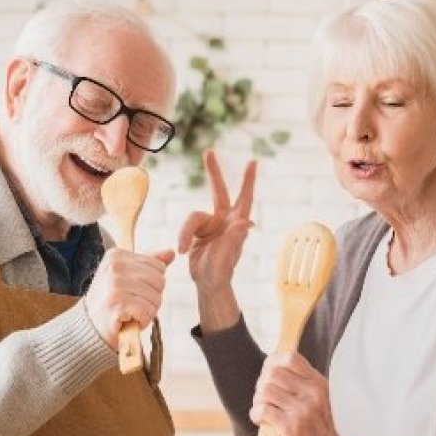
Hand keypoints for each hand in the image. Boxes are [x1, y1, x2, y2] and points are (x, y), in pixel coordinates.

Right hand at [83, 247, 174, 349]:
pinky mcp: (118, 302)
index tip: (131, 292)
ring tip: (128, 313)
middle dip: (151, 298)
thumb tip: (171, 253)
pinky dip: (142, 321)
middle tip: (131, 305)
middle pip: (160, 281)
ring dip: (147, 312)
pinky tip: (127, 321)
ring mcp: (115, 283)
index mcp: (117, 255)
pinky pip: (148, 311)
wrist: (90, 329)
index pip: (158, 266)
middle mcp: (115, 265)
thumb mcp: (129, 278)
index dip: (150, 285)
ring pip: (156, 298)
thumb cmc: (112, 303)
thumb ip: (150, 264)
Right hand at [177, 150, 256, 294]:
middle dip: (214, 172)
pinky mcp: (197, 231)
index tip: (253, 162)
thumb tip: (247, 222)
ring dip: (186, 232)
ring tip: (184, 250)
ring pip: (193, 216)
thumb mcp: (228, 258)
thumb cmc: (221, 273)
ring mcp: (211, 225)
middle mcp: (224, 221)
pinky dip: (182, 237)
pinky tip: (183, 251)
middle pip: (219, 191)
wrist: (207, 283)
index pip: (245, 198)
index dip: (248, 181)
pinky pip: (186, 227)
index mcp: (237, 224)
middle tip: (210, 152)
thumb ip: (235, 239)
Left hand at [250, 351, 346, 435]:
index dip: (273, 362)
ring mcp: (302, 411)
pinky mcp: (291, 428)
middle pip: (272, 374)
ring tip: (263, 411)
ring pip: (265, 391)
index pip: (291, 357)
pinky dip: (256, 415)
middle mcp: (312, 394)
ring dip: (258, 401)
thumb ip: (301, 382)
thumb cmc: (318, 429)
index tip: (267, 373)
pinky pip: (263, 411)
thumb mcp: (318, 399)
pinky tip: (261, 420)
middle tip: (264, 399)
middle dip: (261, 385)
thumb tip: (271, 367)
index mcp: (318, 383)